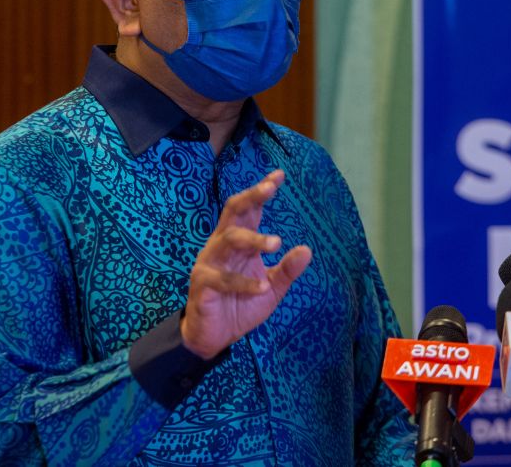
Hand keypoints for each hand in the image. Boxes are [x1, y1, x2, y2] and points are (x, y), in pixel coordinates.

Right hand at [180, 169, 312, 359]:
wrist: (215, 336)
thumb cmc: (241, 303)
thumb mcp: (272, 287)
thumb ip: (286, 269)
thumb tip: (308, 250)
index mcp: (238, 242)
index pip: (250, 210)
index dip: (262, 191)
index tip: (279, 175)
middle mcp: (221, 245)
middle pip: (233, 212)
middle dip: (251, 197)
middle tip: (270, 188)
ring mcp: (209, 262)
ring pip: (228, 239)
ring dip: (253, 239)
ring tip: (276, 243)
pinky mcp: (203, 284)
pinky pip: (222, 278)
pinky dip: (244, 282)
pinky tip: (262, 286)